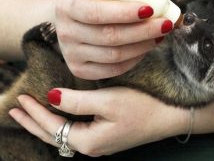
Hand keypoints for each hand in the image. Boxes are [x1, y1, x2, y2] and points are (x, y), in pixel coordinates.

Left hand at [9, 88, 188, 156]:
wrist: (168, 117)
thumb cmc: (142, 107)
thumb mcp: (108, 101)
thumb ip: (77, 101)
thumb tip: (51, 97)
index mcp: (88, 140)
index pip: (52, 126)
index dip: (35, 112)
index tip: (21, 98)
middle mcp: (91, 146)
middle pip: (53, 135)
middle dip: (33, 121)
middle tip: (16, 109)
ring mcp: (99, 143)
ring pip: (62, 135)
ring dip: (45, 123)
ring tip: (31, 115)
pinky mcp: (106, 136)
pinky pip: (74, 132)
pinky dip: (60, 123)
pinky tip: (59, 118)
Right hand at [54, 0, 172, 79]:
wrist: (68, 23)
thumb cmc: (89, 2)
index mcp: (68, 5)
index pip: (97, 12)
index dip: (125, 12)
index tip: (150, 9)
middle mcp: (66, 31)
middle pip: (109, 36)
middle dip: (143, 31)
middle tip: (166, 24)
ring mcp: (71, 54)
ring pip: (114, 55)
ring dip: (143, 46)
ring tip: (160, 35)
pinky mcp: (80, 70)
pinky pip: (112, 70)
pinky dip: (134, 60)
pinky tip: (146, 49)